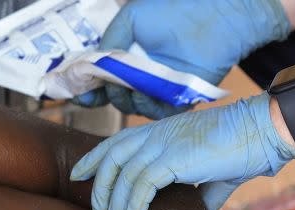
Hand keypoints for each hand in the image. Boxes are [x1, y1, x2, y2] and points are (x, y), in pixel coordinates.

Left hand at [70, 92, 294, 209]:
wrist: (264, 132)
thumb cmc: (246, 149)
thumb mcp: (218, 174)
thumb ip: (204, 192)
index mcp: (163, 132)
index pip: (119, 142)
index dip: (96, 158)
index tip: (82, 175)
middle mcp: (157, 134)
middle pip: (112, 155)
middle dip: (97, 184)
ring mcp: (163, 145)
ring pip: (122, 174)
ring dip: (113, 204)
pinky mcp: (173, 159)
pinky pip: (140, 186)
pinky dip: (130, 207)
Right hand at [73, 0, 289, 118]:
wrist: (213, 16)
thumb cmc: (172, 11)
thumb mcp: (130, 20)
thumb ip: (109, 43)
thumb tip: (95, 66)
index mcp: (127, 58)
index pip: (102, 81)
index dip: (88, 89)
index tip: (80, 93)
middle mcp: (141, 76)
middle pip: (115, 98)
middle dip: (106, 95)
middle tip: (108, 85)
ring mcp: (160, 90)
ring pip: (134, 108)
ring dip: (129, 99)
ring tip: (137, 82)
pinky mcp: (179, 100)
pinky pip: (158, 114)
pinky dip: (151, 106)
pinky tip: (152, 91)